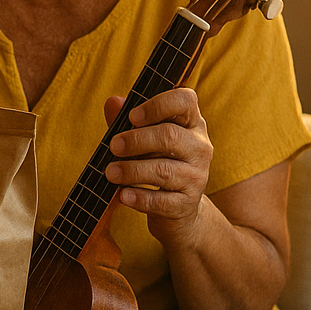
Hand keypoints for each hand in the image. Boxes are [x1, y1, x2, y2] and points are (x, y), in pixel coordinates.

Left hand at [102, 88, 213, 244]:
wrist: (177, 208)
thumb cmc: (156, 161)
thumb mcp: (144, 137)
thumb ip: (127, 120)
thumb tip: (113, 101)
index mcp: (191, 123)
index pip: (185, 102)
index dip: (158, 105)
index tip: (132, 116)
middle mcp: (199, 147)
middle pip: (170, 136)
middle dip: (137, 140)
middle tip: (113, 146)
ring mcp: (196, 177)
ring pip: (164, 170)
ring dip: (132, 170)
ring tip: (110, 172)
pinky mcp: (186, 203)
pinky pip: (162, 200)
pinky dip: (140, 197)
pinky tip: (123, 195)